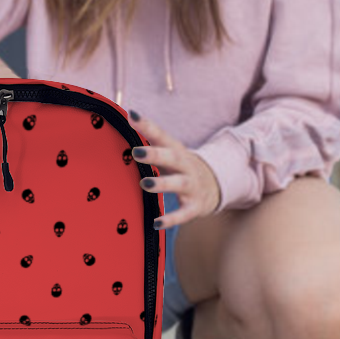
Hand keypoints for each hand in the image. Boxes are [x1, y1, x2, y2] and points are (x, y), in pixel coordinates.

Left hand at [128, 109, 221, 228]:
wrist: (215, 185)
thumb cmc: (180, 167)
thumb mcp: (169, 152)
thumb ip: (149, 141)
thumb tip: (124, 121)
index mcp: (176, 150)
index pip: (161, 135)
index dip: (147, 126)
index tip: (132, 116)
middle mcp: (186, 166)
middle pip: (173, 158)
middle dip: (155, 154)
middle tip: (136, 152)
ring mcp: (192, 186)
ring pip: (179, 184)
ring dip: (162, 184)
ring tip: (144, 184)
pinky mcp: (195, 206)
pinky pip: (184, 214)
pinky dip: (171, 219)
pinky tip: (156, 223)